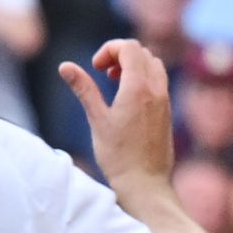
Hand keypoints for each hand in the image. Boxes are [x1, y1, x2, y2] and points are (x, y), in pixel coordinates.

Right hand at [58, 37, 172, 181]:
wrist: (145, 184)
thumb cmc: (119, 156)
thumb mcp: (97, 120)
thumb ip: (84, 89)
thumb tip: (64, 66)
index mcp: (138, 88)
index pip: (129, 47)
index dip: (109, 49)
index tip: (95, 67)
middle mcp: (156, 90)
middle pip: (142, 52)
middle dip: (120, 55)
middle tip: (102, 72)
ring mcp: (165, 100)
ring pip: (153, 64)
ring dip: (134, 65)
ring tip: (115, 82)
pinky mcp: (167, 111)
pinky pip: (159, 81)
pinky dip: (143, 78)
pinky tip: (128, 98)